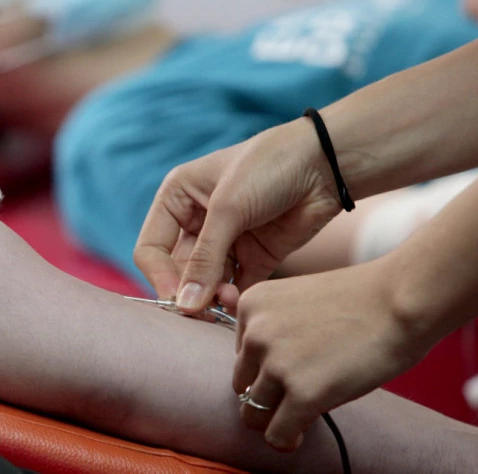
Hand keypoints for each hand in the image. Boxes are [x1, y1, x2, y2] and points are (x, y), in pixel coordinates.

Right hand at [134, 119, 342, 311]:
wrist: (326, 165)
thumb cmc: (269, 168)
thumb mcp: (228, 208)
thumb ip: (204, 259)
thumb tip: (184, 305)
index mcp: (177, 199)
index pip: (151, 249)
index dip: (159, 277)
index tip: (177, 299)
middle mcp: (196, 222)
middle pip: (176, 272)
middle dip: (188, 293)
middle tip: (202, 312)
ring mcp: (225, 242)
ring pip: (204, 284)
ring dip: (210, 299)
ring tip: (228, 301)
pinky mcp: (253, 258)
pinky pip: (233, 289)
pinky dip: (233, 301)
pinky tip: (239, 303)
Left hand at [233, 261, 431, 451]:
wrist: (401, 300)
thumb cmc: (361, 300)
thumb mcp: (297, 302)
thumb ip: (273, 331)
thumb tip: (260, 381)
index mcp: (251, 305)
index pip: (242, 354)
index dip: (266, 367)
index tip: (293, 369)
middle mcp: (255, 333)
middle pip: (242, 384)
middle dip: (265, 395)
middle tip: (292, 399)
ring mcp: (276, 364)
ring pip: (254, 412)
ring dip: (275, 418)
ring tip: (299, 416)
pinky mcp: (302, 393)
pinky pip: (276, 434)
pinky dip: (285, 440)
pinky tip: (300, 435)